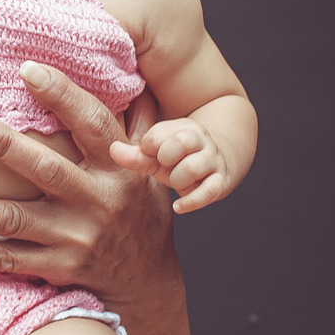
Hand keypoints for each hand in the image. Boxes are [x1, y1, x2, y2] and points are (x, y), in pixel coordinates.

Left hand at [0, 64, 175, 313]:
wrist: (146, 281)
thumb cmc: (138, 211)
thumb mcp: (147, 166)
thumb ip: (133, 123)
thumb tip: (127, 68)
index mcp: (119, 169)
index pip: (93, 124)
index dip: (63, 95)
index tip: (28, 69)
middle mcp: (98, 202)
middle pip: (47, 170)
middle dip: (4, 146)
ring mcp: (76, 238)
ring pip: (15, 220)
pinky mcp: (58, 267)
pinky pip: (8, 260)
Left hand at [110, 119, 230, 212]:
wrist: (215, 166)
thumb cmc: (177, 161)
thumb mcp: (155, 157)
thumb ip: (135, 155)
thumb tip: (113, 149)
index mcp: (183, 128)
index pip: (158, 135)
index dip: (148, 148)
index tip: (150, 154)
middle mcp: (201, 141)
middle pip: (179, 144)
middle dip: (165, 159)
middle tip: (166, 165)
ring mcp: (213, 160)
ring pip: (191, 168)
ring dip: (177, 179)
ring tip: (176, 181)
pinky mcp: (221, 181)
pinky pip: (208, 192)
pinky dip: (190, 202)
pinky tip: (177, 206)